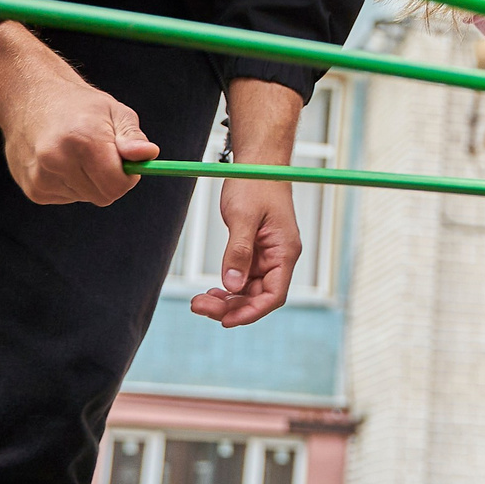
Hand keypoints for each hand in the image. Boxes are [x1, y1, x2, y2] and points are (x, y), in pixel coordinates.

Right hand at [0, 22, 157, 205]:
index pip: (116, 185)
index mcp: (83, 138)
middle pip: (103, 196)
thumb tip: (149, 154)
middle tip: (102, 155)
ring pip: (85, 197)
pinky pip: (67, 198)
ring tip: (75, 153)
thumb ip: (133, 137)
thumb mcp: (113, 111)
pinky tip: (60, 161)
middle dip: (109, 180)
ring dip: (88, 182)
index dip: (127, 176)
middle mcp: (58, 160)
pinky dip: (70, 184)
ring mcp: (41, 177)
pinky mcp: (33, 189)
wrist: (30, 98)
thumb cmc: (79, 105)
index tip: (126, 163)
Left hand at [190, 178, 300, 326]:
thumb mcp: (243, 217)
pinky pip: (243, 278)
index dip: (251, 312)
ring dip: (227, 300)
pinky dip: (228, 287)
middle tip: (199, 306)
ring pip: (249, 291)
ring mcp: (267, 255)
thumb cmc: (255, 182)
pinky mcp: (256, 251)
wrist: (258, 162)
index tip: (226, 320)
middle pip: (259, 297)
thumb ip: (238, 252)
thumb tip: (232, 285)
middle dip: (231, 307)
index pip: (274, 294)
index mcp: (285, 251)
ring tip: (200, 301)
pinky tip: (212, 290)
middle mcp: (279, 257)